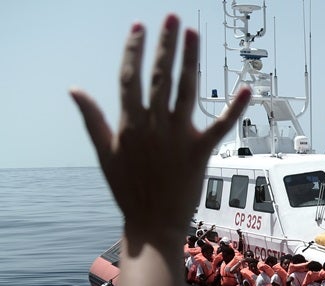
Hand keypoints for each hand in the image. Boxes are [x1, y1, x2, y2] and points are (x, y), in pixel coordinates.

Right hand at [70, 17, 250, 241]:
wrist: (152, 224)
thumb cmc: (128, 189)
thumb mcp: (104, 153)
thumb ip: (93, 119)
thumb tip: (75, 90)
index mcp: (129, 124)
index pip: (130, 78)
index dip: (134, 50)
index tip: (139, 26)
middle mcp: (153, 126)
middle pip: (159, 76)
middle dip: (166, 45)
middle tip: (172, 17)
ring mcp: (176, 137)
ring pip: (185, 91)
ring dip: (190, 60)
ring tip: (192, 34)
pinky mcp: (200, 151)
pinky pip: (220, 126)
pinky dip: (234, 108)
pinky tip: (247, 89)